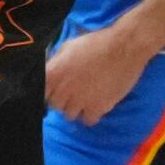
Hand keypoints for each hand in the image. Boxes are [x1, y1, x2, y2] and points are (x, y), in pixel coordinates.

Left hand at [45, 22, 163, 123]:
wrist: (124, 47)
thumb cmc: (95, 43)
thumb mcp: (68, 47)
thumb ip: (55, 63)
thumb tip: (48, 72)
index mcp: (52, 73)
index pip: (40, 92)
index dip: (49, 91)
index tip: (56, 89)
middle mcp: (63, 89)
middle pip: (55, 105)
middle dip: (62, 100)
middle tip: (73, 92)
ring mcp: (80, 101)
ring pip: (69, 115)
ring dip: (76, 108)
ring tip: (85, 98)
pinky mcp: (98, 108)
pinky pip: (87, 120)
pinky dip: (90, 115)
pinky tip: (95, 105)